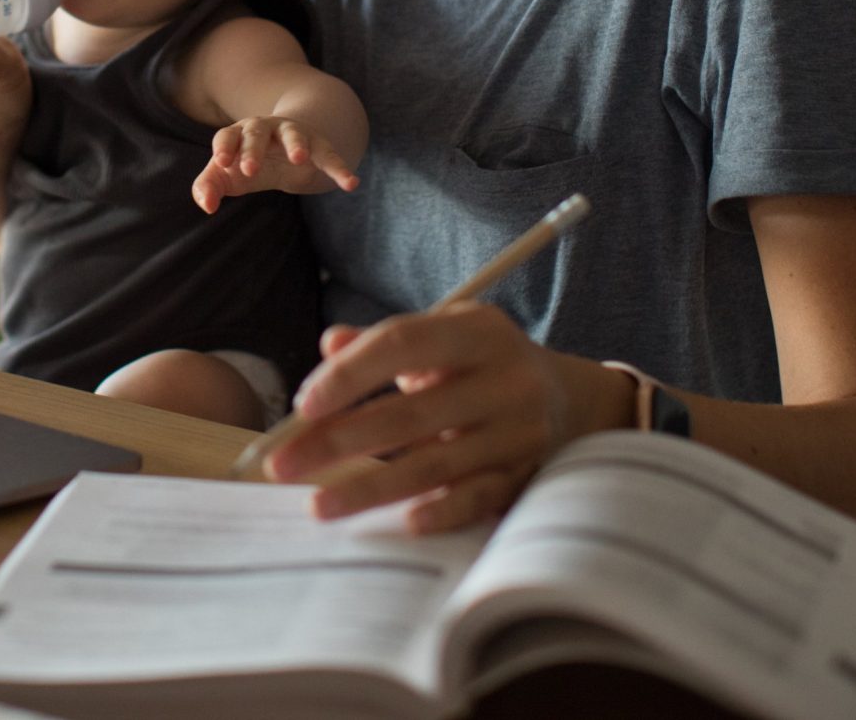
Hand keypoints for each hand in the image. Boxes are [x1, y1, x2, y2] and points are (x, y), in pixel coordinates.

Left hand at [191, 116, 358, 212]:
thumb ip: (208, 187)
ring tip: (298, 159)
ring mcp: (292, 133)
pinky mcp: (317, 145)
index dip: (224, 148)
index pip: (226, 136)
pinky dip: (340, 168)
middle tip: (250, 169)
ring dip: (295, 144)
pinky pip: (329, 155)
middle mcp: (264, 128)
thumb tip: (206, 206)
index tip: (220, 163)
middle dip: (252, 149)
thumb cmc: (247, 161)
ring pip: (293, 134)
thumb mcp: (226, 174)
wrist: (285, 147)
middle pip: (256, 132)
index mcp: (238, 133)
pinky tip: (351, 184)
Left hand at [260, 306, 624, 533]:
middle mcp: (505, 380)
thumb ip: (386, 341)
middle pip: (413, 412)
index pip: (405, 344)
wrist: (571, 398)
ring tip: (318, 505)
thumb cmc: (481, 363)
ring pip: (436, 463)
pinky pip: (480, 498)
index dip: (352, 374)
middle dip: (340, 441)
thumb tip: (330, 345)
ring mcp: (519, 432)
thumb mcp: (445, 335)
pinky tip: (404, 524)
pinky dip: (445, 512)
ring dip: (373, 487)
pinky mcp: (527, 475)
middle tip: (284, 465)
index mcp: (478, 332)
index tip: (303, 405)